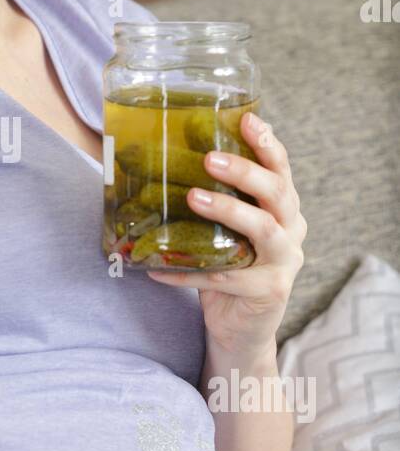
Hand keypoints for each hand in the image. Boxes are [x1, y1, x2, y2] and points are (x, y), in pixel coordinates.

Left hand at [147, 111, 306, 360]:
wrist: (241, 331)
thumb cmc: (229, 270)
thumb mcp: (227, 231)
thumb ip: (216, 201)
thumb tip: (161, 162)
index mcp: (285, 211)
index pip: (282, 170)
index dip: (268, 144)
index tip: (248, 119)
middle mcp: (293, 233)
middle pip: (278, 194)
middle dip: (246, 172)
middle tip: (210, 159)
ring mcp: (284, 264)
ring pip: (263, 231)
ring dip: (228, 211)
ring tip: (192, 198)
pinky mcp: (268, 293)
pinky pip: (224, 279)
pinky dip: (188, 273)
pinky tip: (157, 269)